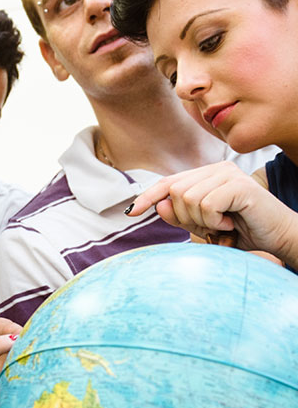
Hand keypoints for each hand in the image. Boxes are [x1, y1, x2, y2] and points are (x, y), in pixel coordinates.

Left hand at [127, 161, 297, 261]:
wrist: (276, 237)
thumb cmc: (240, 231)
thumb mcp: (203, 226)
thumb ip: (180, 216)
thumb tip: (160, 205)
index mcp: (205, 175)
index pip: (168, 183)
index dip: (148, 197)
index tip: (131, 212)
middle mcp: (216, 169)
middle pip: (174, 192)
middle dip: (185, 217)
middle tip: (210, 226)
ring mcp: (229, 174)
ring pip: (188, 198)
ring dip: (201, 220)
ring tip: (222, 224)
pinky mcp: (239, 185)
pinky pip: (207, 204)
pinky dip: (214, 220)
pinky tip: (231, 222)